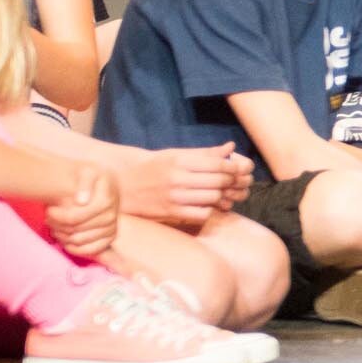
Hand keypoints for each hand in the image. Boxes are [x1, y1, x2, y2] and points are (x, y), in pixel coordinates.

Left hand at [44, 165, 118, 253]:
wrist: (100, 183)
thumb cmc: (88, 177)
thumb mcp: (87, 171)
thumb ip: (84, 182)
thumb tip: (82, 201)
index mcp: (106, 200)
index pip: (75, 218)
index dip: (58, 217)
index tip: (48, 209)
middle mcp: (112, 215)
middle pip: (76, 230)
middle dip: (58, 226)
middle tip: (47, 219)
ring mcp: (112, 227)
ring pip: (81, 241)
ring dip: (63, 237)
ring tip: (54, 227)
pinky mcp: (110, 237)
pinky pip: (92, 250)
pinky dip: (76, 249)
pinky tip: (65, 241)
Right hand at [127, 144, 251, 226]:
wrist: (127, 182)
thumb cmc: (156, 166)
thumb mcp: (177, 154)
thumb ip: (205, 153)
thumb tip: (230, 148)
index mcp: (180, 161)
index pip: (216, 165)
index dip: (232, 168)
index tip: (235, 169)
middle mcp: (177, 179)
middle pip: (218, 181)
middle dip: (230, 181)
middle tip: (231, 182)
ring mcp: (174, 197)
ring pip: (212, 198)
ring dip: (221, 196)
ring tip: (219, 192)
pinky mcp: (171, 212)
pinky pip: (201, 214)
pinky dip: (208, 209)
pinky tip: (205, 204)